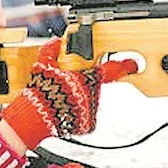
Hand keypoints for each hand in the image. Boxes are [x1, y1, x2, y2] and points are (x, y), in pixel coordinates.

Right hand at [0, 39, 136, 149]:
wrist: (34, 117)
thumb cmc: (40, 94)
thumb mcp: (42, 66)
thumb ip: (50, 51)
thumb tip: (56, 42)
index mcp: (85, 78)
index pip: (110, 69)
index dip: (124, 66)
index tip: (133, 64)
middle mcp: (92, 94)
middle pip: (94, 88)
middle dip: (83, 88)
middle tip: (69, 89)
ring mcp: (92, 111)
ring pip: (89, 103)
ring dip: (78, 102)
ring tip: (61, 103)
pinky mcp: (89, 125)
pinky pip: (86, 118)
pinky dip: (77, 116)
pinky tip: (63, 113)